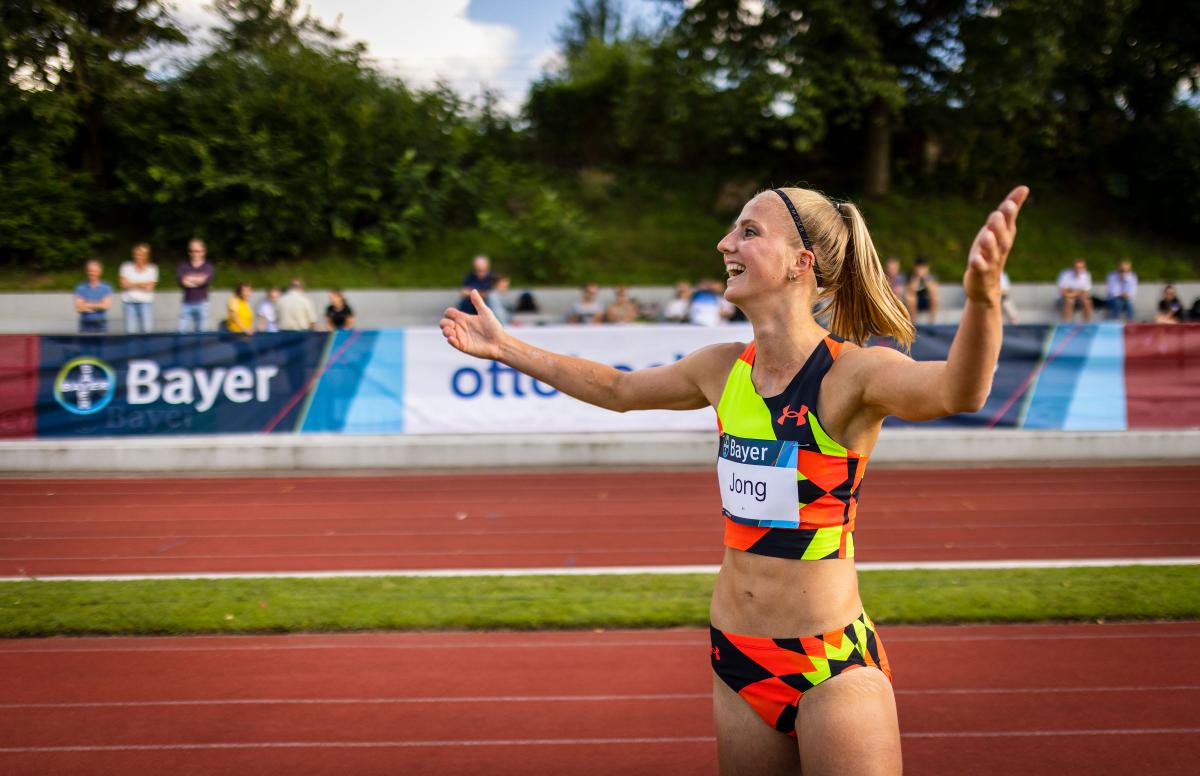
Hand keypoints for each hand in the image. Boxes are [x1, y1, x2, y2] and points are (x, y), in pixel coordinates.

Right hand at [440, 289, 507, 359]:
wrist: (499, 343)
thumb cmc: (494, 327)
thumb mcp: (485, 312)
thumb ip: (478, 302)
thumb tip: (473, 290)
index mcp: (465, 318)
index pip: (450, 313)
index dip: (448, 312)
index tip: (453, 314)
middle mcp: (461, 327)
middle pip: (444, 323)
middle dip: (444, 322)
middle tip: (451, 325)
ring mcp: (461, 337)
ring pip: (446, 332)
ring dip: (445, 331)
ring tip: (451, 331)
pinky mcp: (463, 346)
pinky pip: (452, 343)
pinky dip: (450, 340)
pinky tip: (452, 338)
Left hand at [964, 186, 1028, 302]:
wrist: (985, 285)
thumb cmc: (991, 252)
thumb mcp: (999, 229)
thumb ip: (1008, 211)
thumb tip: (1024, 187)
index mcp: (1005, 234)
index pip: (1009, 219)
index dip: (1010, 209)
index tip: (1014, 197)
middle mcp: (1000, 247)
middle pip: (1002, 235)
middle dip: (1000, 225)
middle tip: (997, 214)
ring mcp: (991, 260)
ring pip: (991, 251)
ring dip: (990, 243)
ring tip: (987, 235)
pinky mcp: (980, 272)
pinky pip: (980, 267)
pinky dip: (978, 263)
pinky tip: (975, 259)